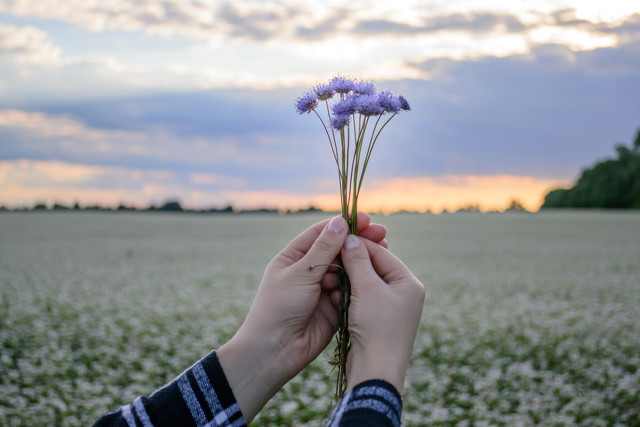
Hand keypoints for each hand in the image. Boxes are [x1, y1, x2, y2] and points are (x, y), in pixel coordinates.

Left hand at [217, 213, 385, 420]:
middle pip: (338, 251)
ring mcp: (321, 290)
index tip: (368, 220)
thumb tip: (341, 222)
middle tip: (383, 235)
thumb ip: (323, 249)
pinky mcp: (333, 308)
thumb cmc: (279, 306)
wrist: (275, 350)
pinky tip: (369, 281)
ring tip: (381, 256)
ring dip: (361, 265)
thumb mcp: (301, 273)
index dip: (345, 225)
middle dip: (358, 243)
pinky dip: (358, 287)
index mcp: (294, 257)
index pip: (322, 234)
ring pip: (347, 271)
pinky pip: (350, 292)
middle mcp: (308, 271)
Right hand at [341, 235, 424, 393]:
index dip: (359, 244)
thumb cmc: (377, 327)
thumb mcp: (367, 289)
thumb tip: (351, 238)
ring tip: (330, 276)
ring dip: (348, 280)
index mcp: (409, 283)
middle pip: (374, 268)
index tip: (338, 237)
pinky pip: (362, 301)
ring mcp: (392, 309)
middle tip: (331, 256)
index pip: (382, 254)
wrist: (375, 373)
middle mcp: (404, 294)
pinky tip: (334, 295)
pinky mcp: (378, 323)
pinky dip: (348, 296)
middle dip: (352, 263)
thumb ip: (358, 261)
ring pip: (365, 285)